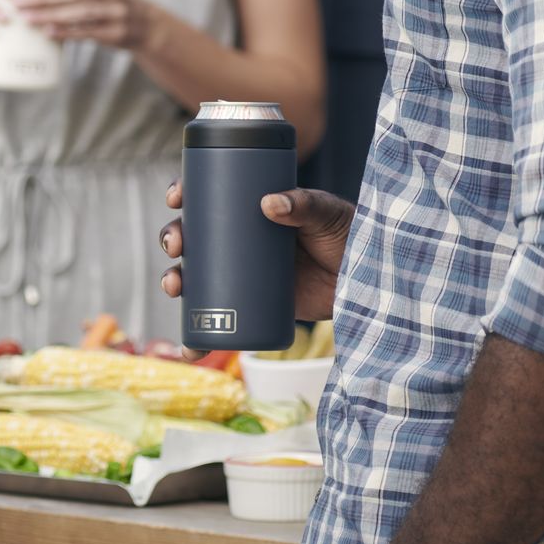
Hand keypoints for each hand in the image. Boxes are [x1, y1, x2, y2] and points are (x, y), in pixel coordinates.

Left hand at [16, 0, 154, 50]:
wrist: (146, 25)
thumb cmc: (110, 1)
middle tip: (20, 2)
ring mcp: (117, 11)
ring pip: (79, 12)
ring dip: (50, 15)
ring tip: (28, 18)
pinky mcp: (116, 32)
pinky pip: (87, 32)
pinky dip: (66, 32)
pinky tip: (48, 32)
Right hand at [159, 181, 354, 320]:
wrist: (371, 283)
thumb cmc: (350, 237)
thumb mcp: (326, 213)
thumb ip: (304, 204)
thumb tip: (269, 203)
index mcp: (252, 209)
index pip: (210, 198)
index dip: (185, 196)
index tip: (176, 198)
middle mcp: (241, 240)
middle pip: (193, 237)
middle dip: (173, 239)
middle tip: (176, 245)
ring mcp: (244, 275)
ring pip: (196, 278)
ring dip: (174, 282)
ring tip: (174, 287)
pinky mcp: (252, 306)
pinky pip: (216, 321)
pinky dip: (198, 338)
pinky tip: (188, 346)